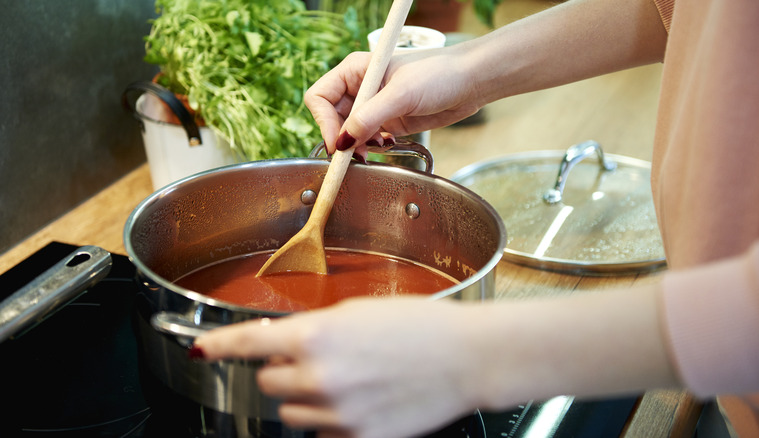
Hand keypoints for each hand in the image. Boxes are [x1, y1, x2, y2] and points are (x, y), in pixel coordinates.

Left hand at [191, 297, 483, 437]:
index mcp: (317, 336)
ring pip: (291, 414)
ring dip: (305, 398)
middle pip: (269, 384)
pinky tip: (360, 401)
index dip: (218, 346)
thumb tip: (285, 343)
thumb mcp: (358, 312)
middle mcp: (321, 377)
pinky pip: (323, 433)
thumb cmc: (421, 326)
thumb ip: (314, 329)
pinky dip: (331, 420)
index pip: (249, 343)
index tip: (200, 349)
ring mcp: (339, 414)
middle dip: (284, 371)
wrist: (467, 358)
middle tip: (316, 359)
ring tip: (344, 381)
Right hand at [304, 48, 484, 156]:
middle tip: (354, 154)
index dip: (324, 122)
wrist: (470, 82)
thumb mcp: (401, 94)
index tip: (338, 143)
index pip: (320, 98)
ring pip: (348, 132)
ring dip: (355, 145)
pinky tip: (386, 145)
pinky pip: (366, 139)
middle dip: (340, 138)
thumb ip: (369, 117)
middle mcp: (360, 88)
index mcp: (355, 71)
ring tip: (372, 150)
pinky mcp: (388, 121)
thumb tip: (342, 141)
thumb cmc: (439, 74)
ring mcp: (374, 106)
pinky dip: (370, 147)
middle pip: (330, 118)